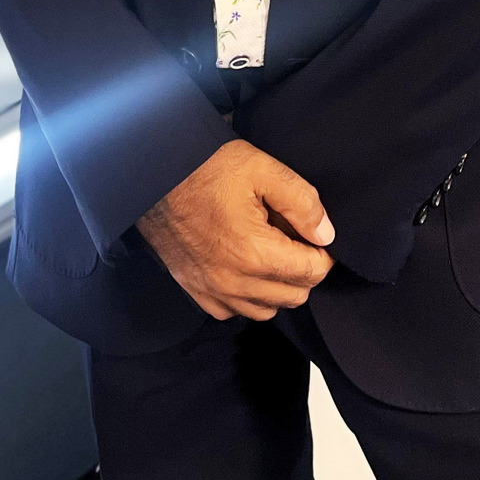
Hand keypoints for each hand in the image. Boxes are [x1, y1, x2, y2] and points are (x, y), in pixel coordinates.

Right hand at [137, 141, 335, 321]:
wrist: (153, 175)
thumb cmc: (207, 167)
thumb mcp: (262, 168)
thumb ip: (302, 202)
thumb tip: (326, 234)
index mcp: (254, 254)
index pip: (313, 273)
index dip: (323, 253)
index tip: (315, 233)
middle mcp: (234, 283)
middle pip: (294, 296)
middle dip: (304, 270)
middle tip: (293, 238)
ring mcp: (212, 291)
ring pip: (266, 310)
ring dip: (278, 287)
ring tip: (270, 251)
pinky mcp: (195, 292)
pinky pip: (234, 311)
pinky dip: (247, 296)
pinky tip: (244, 265)